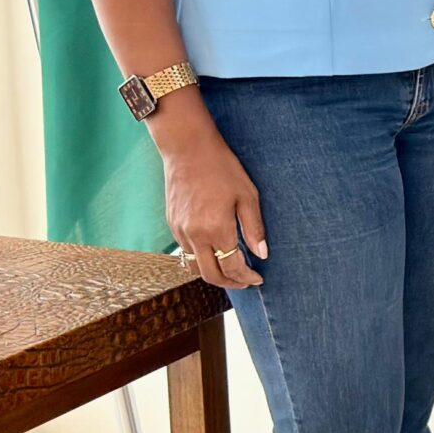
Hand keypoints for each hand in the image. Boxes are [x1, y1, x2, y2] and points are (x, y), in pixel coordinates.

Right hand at [160, 128, 265, 289]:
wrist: (187, 148)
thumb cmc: (222, 168)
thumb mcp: (247, 195)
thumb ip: (254, 228)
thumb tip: (262, 254)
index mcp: (216, 229)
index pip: (232, 267)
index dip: (247, 277)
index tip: (258, 279)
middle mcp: (194, 235)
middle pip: (210, 275)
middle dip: (230, 283)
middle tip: (245, 282)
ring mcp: (179, 230)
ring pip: (195, 266)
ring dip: (213, 273)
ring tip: (230, 270)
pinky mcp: (171, 224)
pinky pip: (185, 251)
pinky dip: (201, 258)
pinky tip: (214, 252)